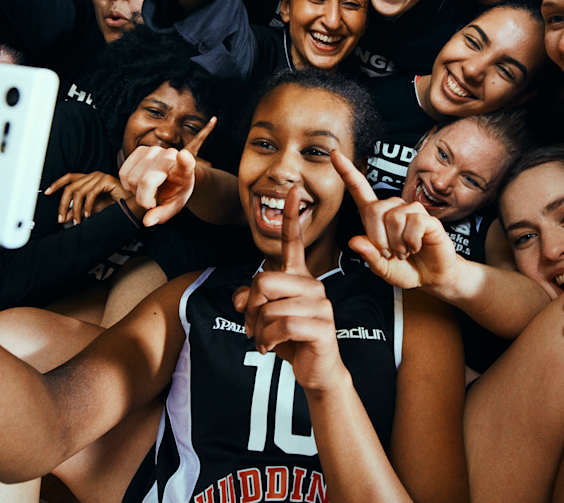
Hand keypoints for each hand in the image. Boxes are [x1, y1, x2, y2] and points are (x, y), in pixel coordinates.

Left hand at [46, 171, 127, 224]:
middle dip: (63, 204)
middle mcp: (93, 175)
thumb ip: (77, 211)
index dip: (57, 184)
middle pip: (71, 187)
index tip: (47, 192)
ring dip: (76, 210)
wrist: (133, 205)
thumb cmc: (115, 206)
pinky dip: (87, 206)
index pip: (69, 177)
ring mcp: (100, 176)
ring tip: (78, 221)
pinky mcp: (107, 180)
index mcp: (89, 179)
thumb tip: (64, 216)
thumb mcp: (91, 210)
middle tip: (61, 218)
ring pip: (79, 192)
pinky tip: (88, 216)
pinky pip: (91, 193)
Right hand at [118, 117, 215, 226]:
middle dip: (143, 198)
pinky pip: (123, 172)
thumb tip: (147, 221)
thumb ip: (162, 215)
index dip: (184, 160)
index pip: (186, 163)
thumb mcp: (173, 207)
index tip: (184, 156)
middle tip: (151, 201)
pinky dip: (127, 184)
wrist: (173, 178)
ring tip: (146, 192)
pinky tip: (138, 185)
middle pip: (145, 181)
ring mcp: (154, 151)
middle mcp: (169, 156)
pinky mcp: (140, 150)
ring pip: (132, 177)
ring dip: (134, 191)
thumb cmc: (175, 191)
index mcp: (184, 171)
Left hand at [233, 188, 344, 392]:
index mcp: (299, 277)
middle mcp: (312, 284)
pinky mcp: (322, 325)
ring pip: (269, 308)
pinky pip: (282, 325)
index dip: (291, 217)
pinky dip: (268, 341)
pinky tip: (272, 349)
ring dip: (258, 332)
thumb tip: (241, 298)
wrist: (316, 371)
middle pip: (263, 281)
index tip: (291, 192)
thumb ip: (250, 302)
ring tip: (265, 342)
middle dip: (251, 310)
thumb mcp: (263, 319)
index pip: (293, 243)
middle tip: (254, 329)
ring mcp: (320, 303)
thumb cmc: (291, 340)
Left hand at [332, 150, 458, 292]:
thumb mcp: (382, 268)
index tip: (335, 154)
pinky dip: (412, 241)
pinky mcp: (427, 218)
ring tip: (404, 250)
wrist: (432, 276)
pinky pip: (414, 222)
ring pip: (394, 217)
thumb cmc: (406, 268)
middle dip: (379, 238)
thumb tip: (354, 241)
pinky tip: (416, 246)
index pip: (359, 190)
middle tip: (390, 253)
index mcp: (376, 217)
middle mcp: (393, 209)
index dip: (347, 172)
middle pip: (374, 209)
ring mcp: (411, 211)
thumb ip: (369, 257)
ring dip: (397, 242)